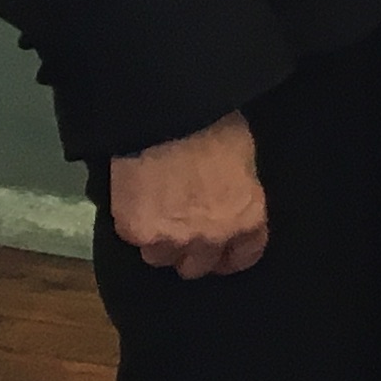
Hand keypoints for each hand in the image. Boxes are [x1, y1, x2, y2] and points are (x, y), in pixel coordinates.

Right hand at [109, 111, 267, 278]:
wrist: (168, 114)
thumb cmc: (215, 122)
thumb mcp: (244, 155)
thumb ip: (238, 190)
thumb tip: (230, 198)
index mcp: (246, 218)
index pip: (244, 256)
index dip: (232, 253)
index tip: (224, 249)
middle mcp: (211, 238)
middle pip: (199, 266)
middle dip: (192, 250)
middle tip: (184, 228)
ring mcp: (170, 240)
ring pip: (161, 258)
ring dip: (160, 242)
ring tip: (157, 214)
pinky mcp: (135, 232)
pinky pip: (134, 239)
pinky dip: (135, 225)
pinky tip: (137, 202)